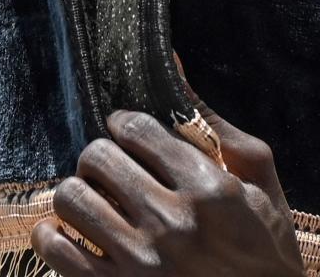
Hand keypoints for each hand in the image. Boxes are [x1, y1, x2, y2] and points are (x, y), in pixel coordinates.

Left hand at [31, 100, 303, 276]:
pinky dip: (54, 236)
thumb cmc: (265, 249)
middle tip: (112, 170)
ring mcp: (142, 265)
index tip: (126, 135)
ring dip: (80, 194)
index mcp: (209, 189)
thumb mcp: (258, 181)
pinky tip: (73, 234)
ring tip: (97, 202)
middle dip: (102, 157)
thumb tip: (171, 63)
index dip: (123, 125)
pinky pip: (55, 250)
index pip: (134, 128)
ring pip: (71, 197)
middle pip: (97, 157)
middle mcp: (173, 224)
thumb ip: (214, 122)